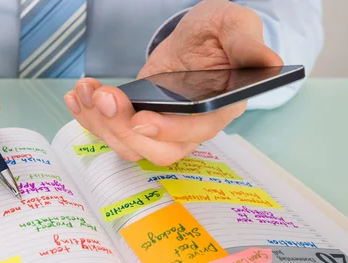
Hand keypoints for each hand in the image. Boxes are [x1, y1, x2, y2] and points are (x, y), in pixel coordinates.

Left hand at [64, 0, 282, 164]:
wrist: (195, 39)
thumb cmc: (218, 34)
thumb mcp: (234, 26)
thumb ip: (246, 43)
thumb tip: (269, 61)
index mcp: (218, 108)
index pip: (196, 131)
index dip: (168, 132)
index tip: (142, 119)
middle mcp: (189, 128)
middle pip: (157, 151)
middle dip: (124, 128)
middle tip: (106, 97)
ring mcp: (161, 129)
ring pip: (129, 146)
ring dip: (100, 123)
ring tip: (87, 90)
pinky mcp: (138, 122)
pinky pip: (113, 134)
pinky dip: (89, 118)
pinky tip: (78, 96)